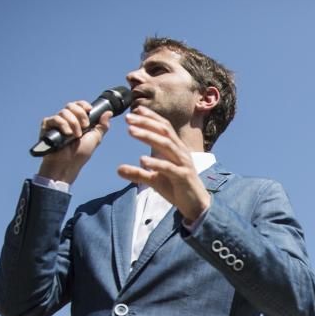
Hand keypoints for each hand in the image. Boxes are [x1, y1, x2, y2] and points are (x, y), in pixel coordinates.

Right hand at [37, 101, 112, 182]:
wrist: (68, 165)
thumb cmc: (80, 154)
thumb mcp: (95, 138)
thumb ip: (102, 126)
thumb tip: (108, 113)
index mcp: (77, 121)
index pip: (78, 105)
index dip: (83, 105)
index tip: (89, 109)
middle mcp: (66, 120)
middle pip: (71, 105)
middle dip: (80, 114)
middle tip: (85, 126)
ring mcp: (56, 123)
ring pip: (64, 112)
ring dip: (73, 123)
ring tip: (76, 136)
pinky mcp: (47, 127)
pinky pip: (54, 119)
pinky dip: (63, 125)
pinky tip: (67, 134)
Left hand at [117, 106, 210, 220]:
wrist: (196, 205)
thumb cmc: (177, 188)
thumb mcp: (154, 179)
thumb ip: (138, 173)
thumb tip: (118, 169)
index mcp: (176, 149)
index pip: (164, 127)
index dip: (151, 117)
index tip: (135, 110)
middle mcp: (181, 152)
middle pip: (164, 131)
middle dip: (146, 123)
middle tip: (128, 118)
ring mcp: (183, 164)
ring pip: (166, 145)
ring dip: (148, 136)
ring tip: (131, 131)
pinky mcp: (183, 177)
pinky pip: (168, 167)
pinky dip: (155, 162)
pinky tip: (142, 160)